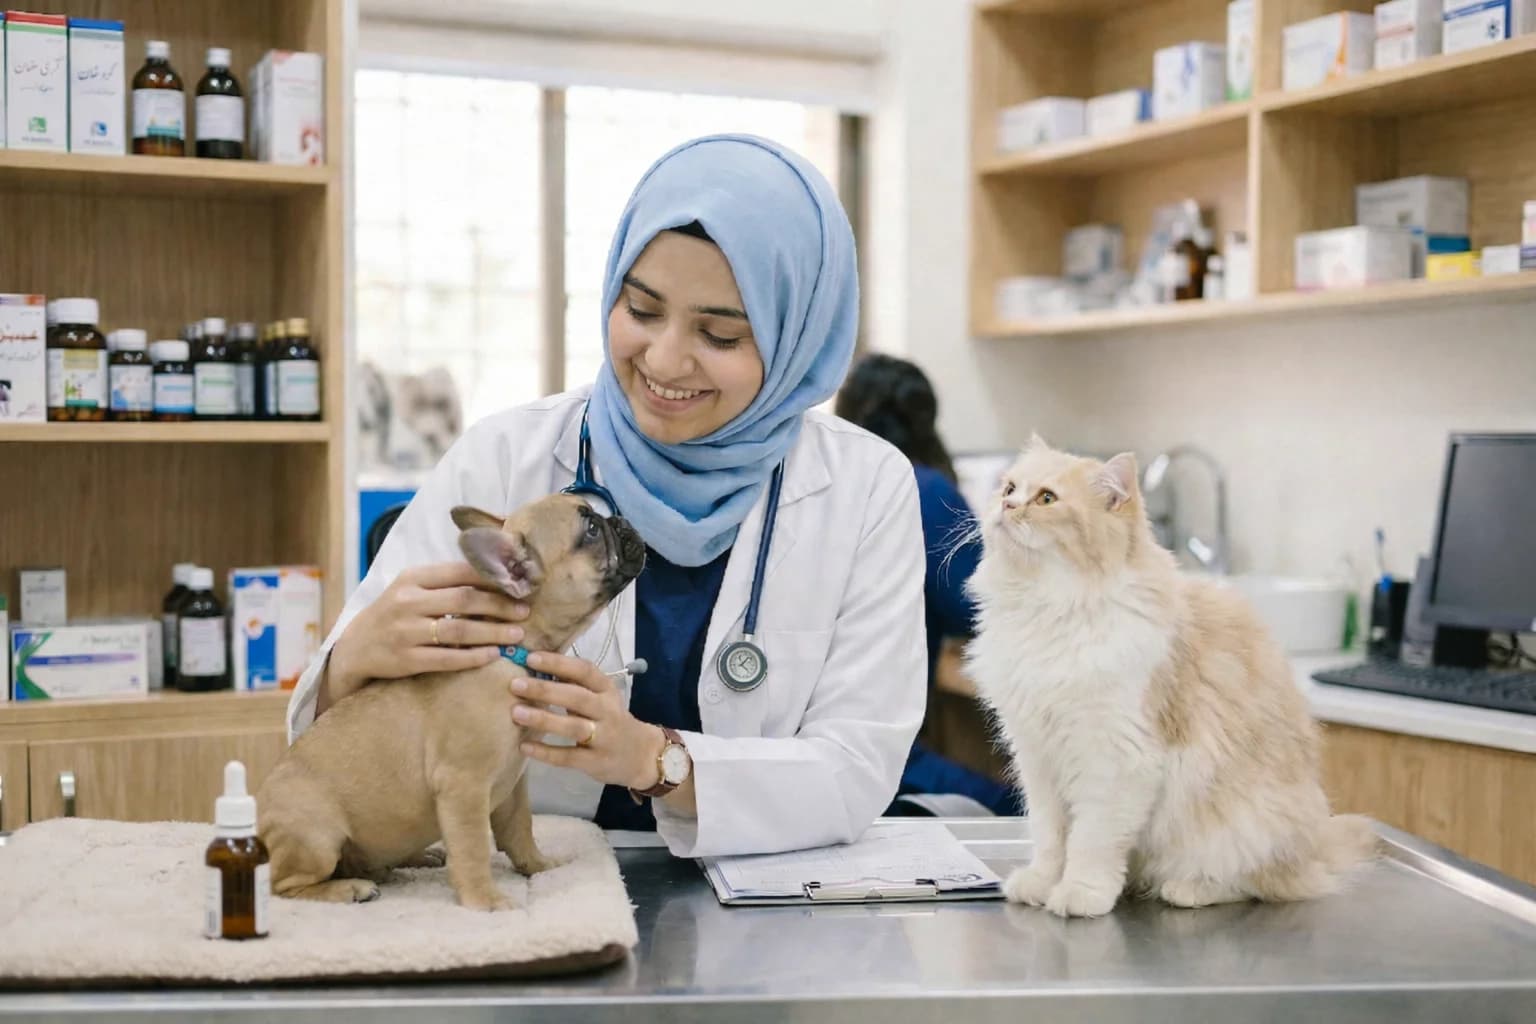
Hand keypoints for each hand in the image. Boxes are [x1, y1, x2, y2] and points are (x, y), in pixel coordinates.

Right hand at [325, 562, 530, 706]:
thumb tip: (497, 576)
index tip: (518, 584)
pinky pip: (447, 658)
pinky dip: (473, 657)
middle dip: (500, 606)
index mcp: (412, 578)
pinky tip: (493, 655)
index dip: (493, 578)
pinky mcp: (406, 659)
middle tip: (525, 611)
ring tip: (517, 634)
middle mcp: (408, 602)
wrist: (356, 647)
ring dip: (492, 633)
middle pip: (464, 601)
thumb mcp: (412, 589)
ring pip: (459, 631)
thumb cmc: (394, 613)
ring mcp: (406, 632)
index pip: (460, 572)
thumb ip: (445, 582)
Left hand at [511, 651, 666, 790]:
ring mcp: (604, 738)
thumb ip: (574, 685)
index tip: (531, 658)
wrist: (641, 755)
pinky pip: (568, 757)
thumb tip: (534, 667)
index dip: (558, 663)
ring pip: (573, 727)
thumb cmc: (610, 720)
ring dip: (544, 719)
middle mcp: (608, 711)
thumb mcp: (601, 698)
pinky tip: (524, 747)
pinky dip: (546, 752)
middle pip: (577, 697)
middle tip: (515, 684)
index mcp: (607, 690)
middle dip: (545, 689)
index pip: (584, 671)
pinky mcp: (596, 762)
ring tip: (516, 713)